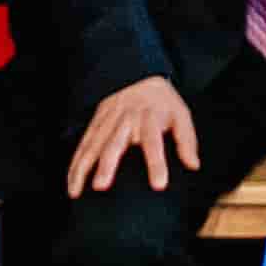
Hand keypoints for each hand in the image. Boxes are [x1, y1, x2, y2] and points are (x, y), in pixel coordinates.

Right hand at [67, 77, 203, 197]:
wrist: (137, 74)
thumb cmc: (161, 102)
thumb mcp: (180, 114)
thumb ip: (186, 140)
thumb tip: (193, 165)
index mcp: (149, 118)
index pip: (153, 142)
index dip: (156, 163)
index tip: (158, 185)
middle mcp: (125, 120)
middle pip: (114, 143)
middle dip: (107, 165)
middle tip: (101, 186)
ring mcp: (107, 122)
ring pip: (92, 145)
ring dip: (83, 167)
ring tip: (76, 191)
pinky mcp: (95, 124)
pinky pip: (82, 145)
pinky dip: (75, 164)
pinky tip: (71, 184)